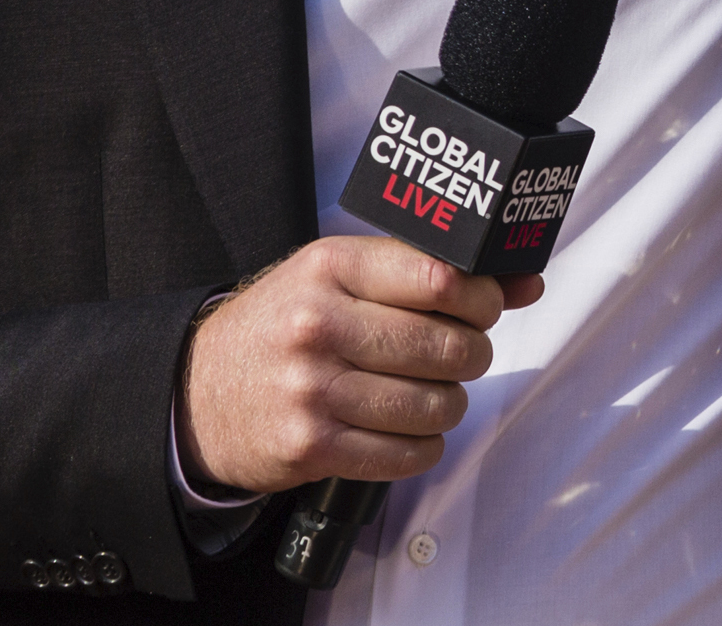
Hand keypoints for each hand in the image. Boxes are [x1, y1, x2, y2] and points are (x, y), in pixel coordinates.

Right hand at [178, 235, 546, 495]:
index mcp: (330, 268)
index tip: (483, 309)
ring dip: (449, 404)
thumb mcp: (339, 278)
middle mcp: (319, 324)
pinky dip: (422, 446)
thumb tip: (526, 283)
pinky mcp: (311, 447)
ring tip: (428, 394)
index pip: (441, 278)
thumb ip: (428, 274)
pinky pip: (408, 454)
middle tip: (458, 356)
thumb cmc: (281, 328)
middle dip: (471, 355)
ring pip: (436, 404)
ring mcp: (312, 389)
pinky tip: (405, 430)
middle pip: (447, 346)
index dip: (482, 299)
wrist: (194, 394)